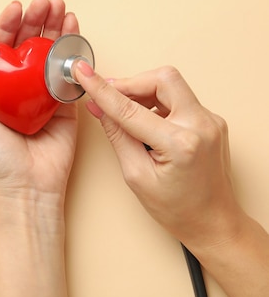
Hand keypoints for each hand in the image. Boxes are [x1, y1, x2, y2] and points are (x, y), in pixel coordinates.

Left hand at [0, 0, 79, 201]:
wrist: (26, 185)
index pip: (2, 45)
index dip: (8, 24)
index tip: (16, 7)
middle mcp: (20, 84)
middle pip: (29, 42)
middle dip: (37, 18)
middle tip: (46, 0)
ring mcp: (44, 91)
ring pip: (50, 50)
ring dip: (56, 25)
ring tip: (60, 4)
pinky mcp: (66, 102)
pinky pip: (70, 70)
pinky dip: (74, 47)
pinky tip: (74, 27)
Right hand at [74, 62, 242, 246]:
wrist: (213, 222)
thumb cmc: (178, 208)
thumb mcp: (136, 176)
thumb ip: (117, 135)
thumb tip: (99, 107)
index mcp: (181, 143)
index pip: (130, 108)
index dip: (101, 89)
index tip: (83, 73)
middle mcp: (202, 125)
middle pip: (162, 78)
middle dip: (131, 83)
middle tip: (110, 97)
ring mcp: (211, 120)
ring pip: (171, 84)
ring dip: (144, 93)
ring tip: (128, 117)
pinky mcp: (211, 120)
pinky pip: (179, 98)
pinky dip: (157, 103)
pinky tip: (147, 123)